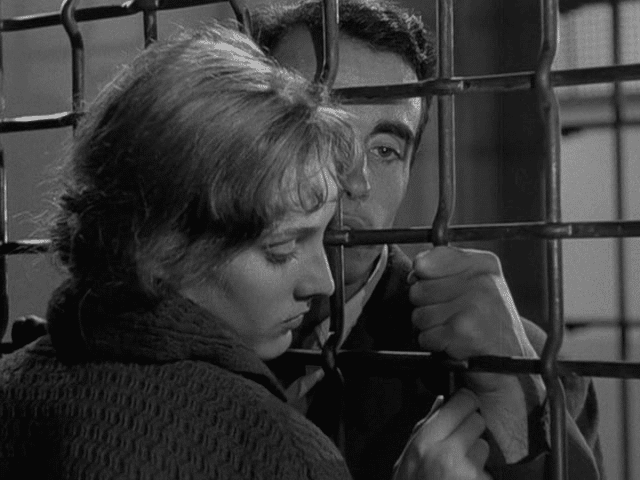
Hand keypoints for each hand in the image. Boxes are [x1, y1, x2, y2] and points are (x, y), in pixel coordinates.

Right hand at [393, 388, 491, 479]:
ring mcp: (468, 474)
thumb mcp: (405, 458)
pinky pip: (487, 472)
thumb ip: (423, 427)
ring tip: (458, 470)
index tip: (464, 407)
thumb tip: (441, 401)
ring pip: (485, 447)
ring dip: (476, 456)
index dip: (465, 404)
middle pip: (478, 422)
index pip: (462, 403)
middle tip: (458, 443)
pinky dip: (479, 477)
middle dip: (470, 430)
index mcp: (425, 441)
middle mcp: (448, 455)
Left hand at [408, 246, 544, 461]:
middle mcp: (481, 281)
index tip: (440, 290)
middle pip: (418, 290)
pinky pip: (426, 336)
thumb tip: (414, 273)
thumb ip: (443, 268)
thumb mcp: (474, 284)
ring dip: (431, 329)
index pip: (427, 261)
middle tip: (450, 316)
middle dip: (427, 308)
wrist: (512, 362)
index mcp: (483, 264)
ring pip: (419, 315)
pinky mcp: (464, 330)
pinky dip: (435, 345)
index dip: (424, 279)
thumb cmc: (488, 323)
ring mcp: (474, 305)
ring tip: (454, 329)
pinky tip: (455, 343)